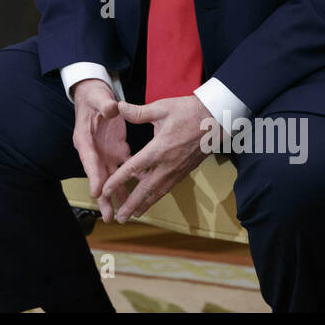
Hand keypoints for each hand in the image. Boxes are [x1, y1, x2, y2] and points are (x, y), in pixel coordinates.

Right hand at [71, 79, 132, 222]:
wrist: (97, 96)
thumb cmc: (94, 97)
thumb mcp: (97, 97)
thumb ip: (104, 104)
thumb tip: (112, 109)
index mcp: (85, 139)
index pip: (89, 159)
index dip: (93, 175)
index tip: (97, 191)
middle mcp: (94, 150)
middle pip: (98, 176)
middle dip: (103, 197)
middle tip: (108, 216)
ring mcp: (105, 153)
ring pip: (111, 178)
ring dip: (116, 195)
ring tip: (122, 214)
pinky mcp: (117, 151)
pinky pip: (125, 169)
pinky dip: (131, 181)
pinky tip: (139, 193)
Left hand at [98, 96, 213, 222]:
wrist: (217, 119)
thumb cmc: (189, 111)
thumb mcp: (162, 108)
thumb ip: (138, 112)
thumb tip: (118, 107)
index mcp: (160, 149)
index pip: (134, 168)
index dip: (118, 180)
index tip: (106, 190)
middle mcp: (168, 164)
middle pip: (146, 189)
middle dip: (132, 204)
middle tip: (119, 218)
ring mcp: (178, 170)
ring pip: (158, 192)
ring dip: (144, 205)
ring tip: (133, 215)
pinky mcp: (185, 171)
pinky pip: (168, 187)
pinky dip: (156, 196)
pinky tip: (150, 199)